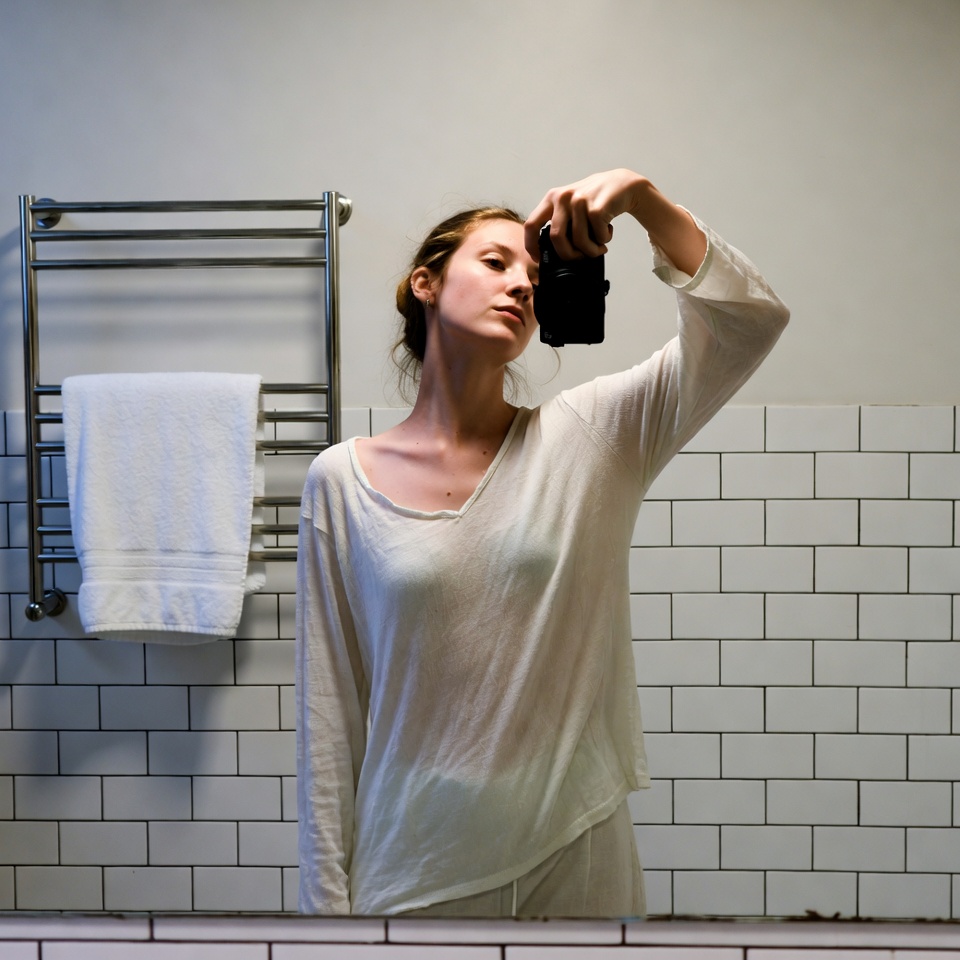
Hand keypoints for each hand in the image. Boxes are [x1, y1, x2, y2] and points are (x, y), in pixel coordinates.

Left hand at [524, 168, 649, 261]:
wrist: (622, 185)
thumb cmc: (595, 201)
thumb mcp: (570, 207)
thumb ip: (559, 223)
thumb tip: (553, 254)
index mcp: (551, 198)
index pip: (531, 225)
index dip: (531, 246)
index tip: (540, 259)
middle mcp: (562, 197)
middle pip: (555, 238)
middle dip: (568, 255)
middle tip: (579, 258)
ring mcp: (579, 201)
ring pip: (579, 240)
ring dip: (591, 251)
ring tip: (599, 246)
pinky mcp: (596, 207)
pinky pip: (597, 236)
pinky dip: (604, 240)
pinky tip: (607, 233)